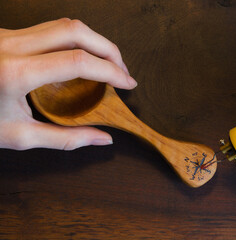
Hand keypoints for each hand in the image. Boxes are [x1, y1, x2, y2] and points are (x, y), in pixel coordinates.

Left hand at [0, 18, 136, 149]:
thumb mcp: (20, 136)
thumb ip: (66, 138)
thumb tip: (103, 138)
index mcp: (15, 74)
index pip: (78, 62)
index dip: (111, 71)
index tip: (127, 83)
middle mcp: (11, 45)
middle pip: (76, 31)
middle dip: (109, 48)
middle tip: (123, 70)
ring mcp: (8, 34)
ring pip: (65, 24)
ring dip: (95, 41)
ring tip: (108, 63)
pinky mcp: (8, 33)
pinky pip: (51, 29)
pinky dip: (77, 41)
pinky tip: (83, 58)